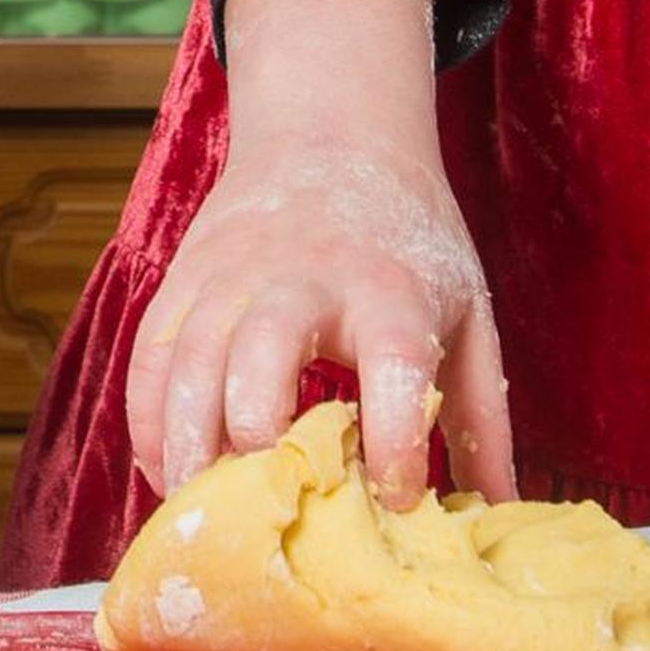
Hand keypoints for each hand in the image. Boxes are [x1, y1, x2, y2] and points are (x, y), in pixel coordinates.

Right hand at [124, 132, 515, 512]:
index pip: (396, 361)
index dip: (396, 439)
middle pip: (265, 349)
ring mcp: (232, 275)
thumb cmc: (406, 241)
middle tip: (271, 505)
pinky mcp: (184, 279)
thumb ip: (481, 416)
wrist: (332, 136)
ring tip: (201, 511)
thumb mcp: (466, 312)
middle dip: (259, 433)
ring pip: (190, 358)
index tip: (397, 502)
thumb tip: (500, 515)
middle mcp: (304, 277)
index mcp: (391, 288)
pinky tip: (166, 471)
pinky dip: (148, 421)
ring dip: (187, 442)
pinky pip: (150, 356)